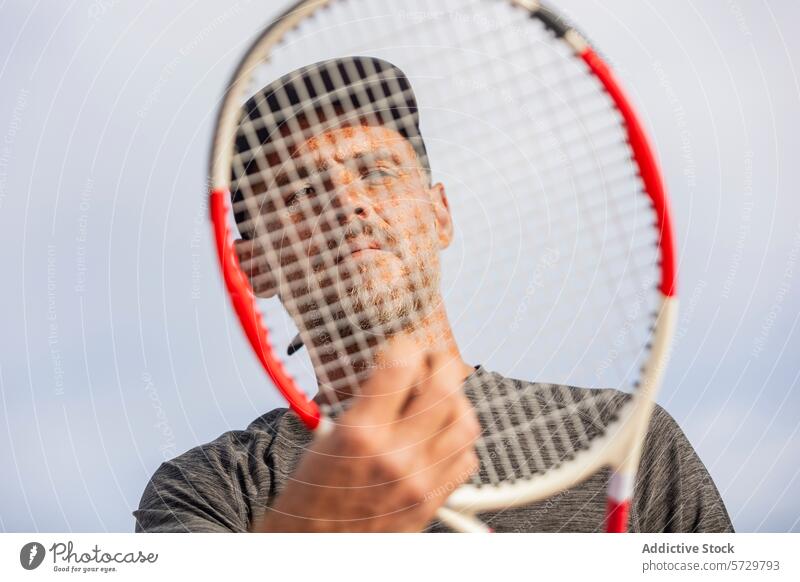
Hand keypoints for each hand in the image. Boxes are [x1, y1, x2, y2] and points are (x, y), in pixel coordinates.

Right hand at [250, 337, 479, 531]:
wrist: (309, 549)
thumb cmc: (310, 497)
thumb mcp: (326, 438)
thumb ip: (365, 405)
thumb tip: (395, 371)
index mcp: (360, 433)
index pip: (401, 366)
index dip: (406, 346)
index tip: (404, 345)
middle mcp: (396, 456)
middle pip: (446, 390)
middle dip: (442, 365)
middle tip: (433, 361)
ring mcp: (419, 481)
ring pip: (465, 424)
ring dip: (456, 403)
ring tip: (441, 398)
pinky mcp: (431, 503)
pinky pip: (466, 461)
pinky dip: (460, 441)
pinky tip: (442, 436)